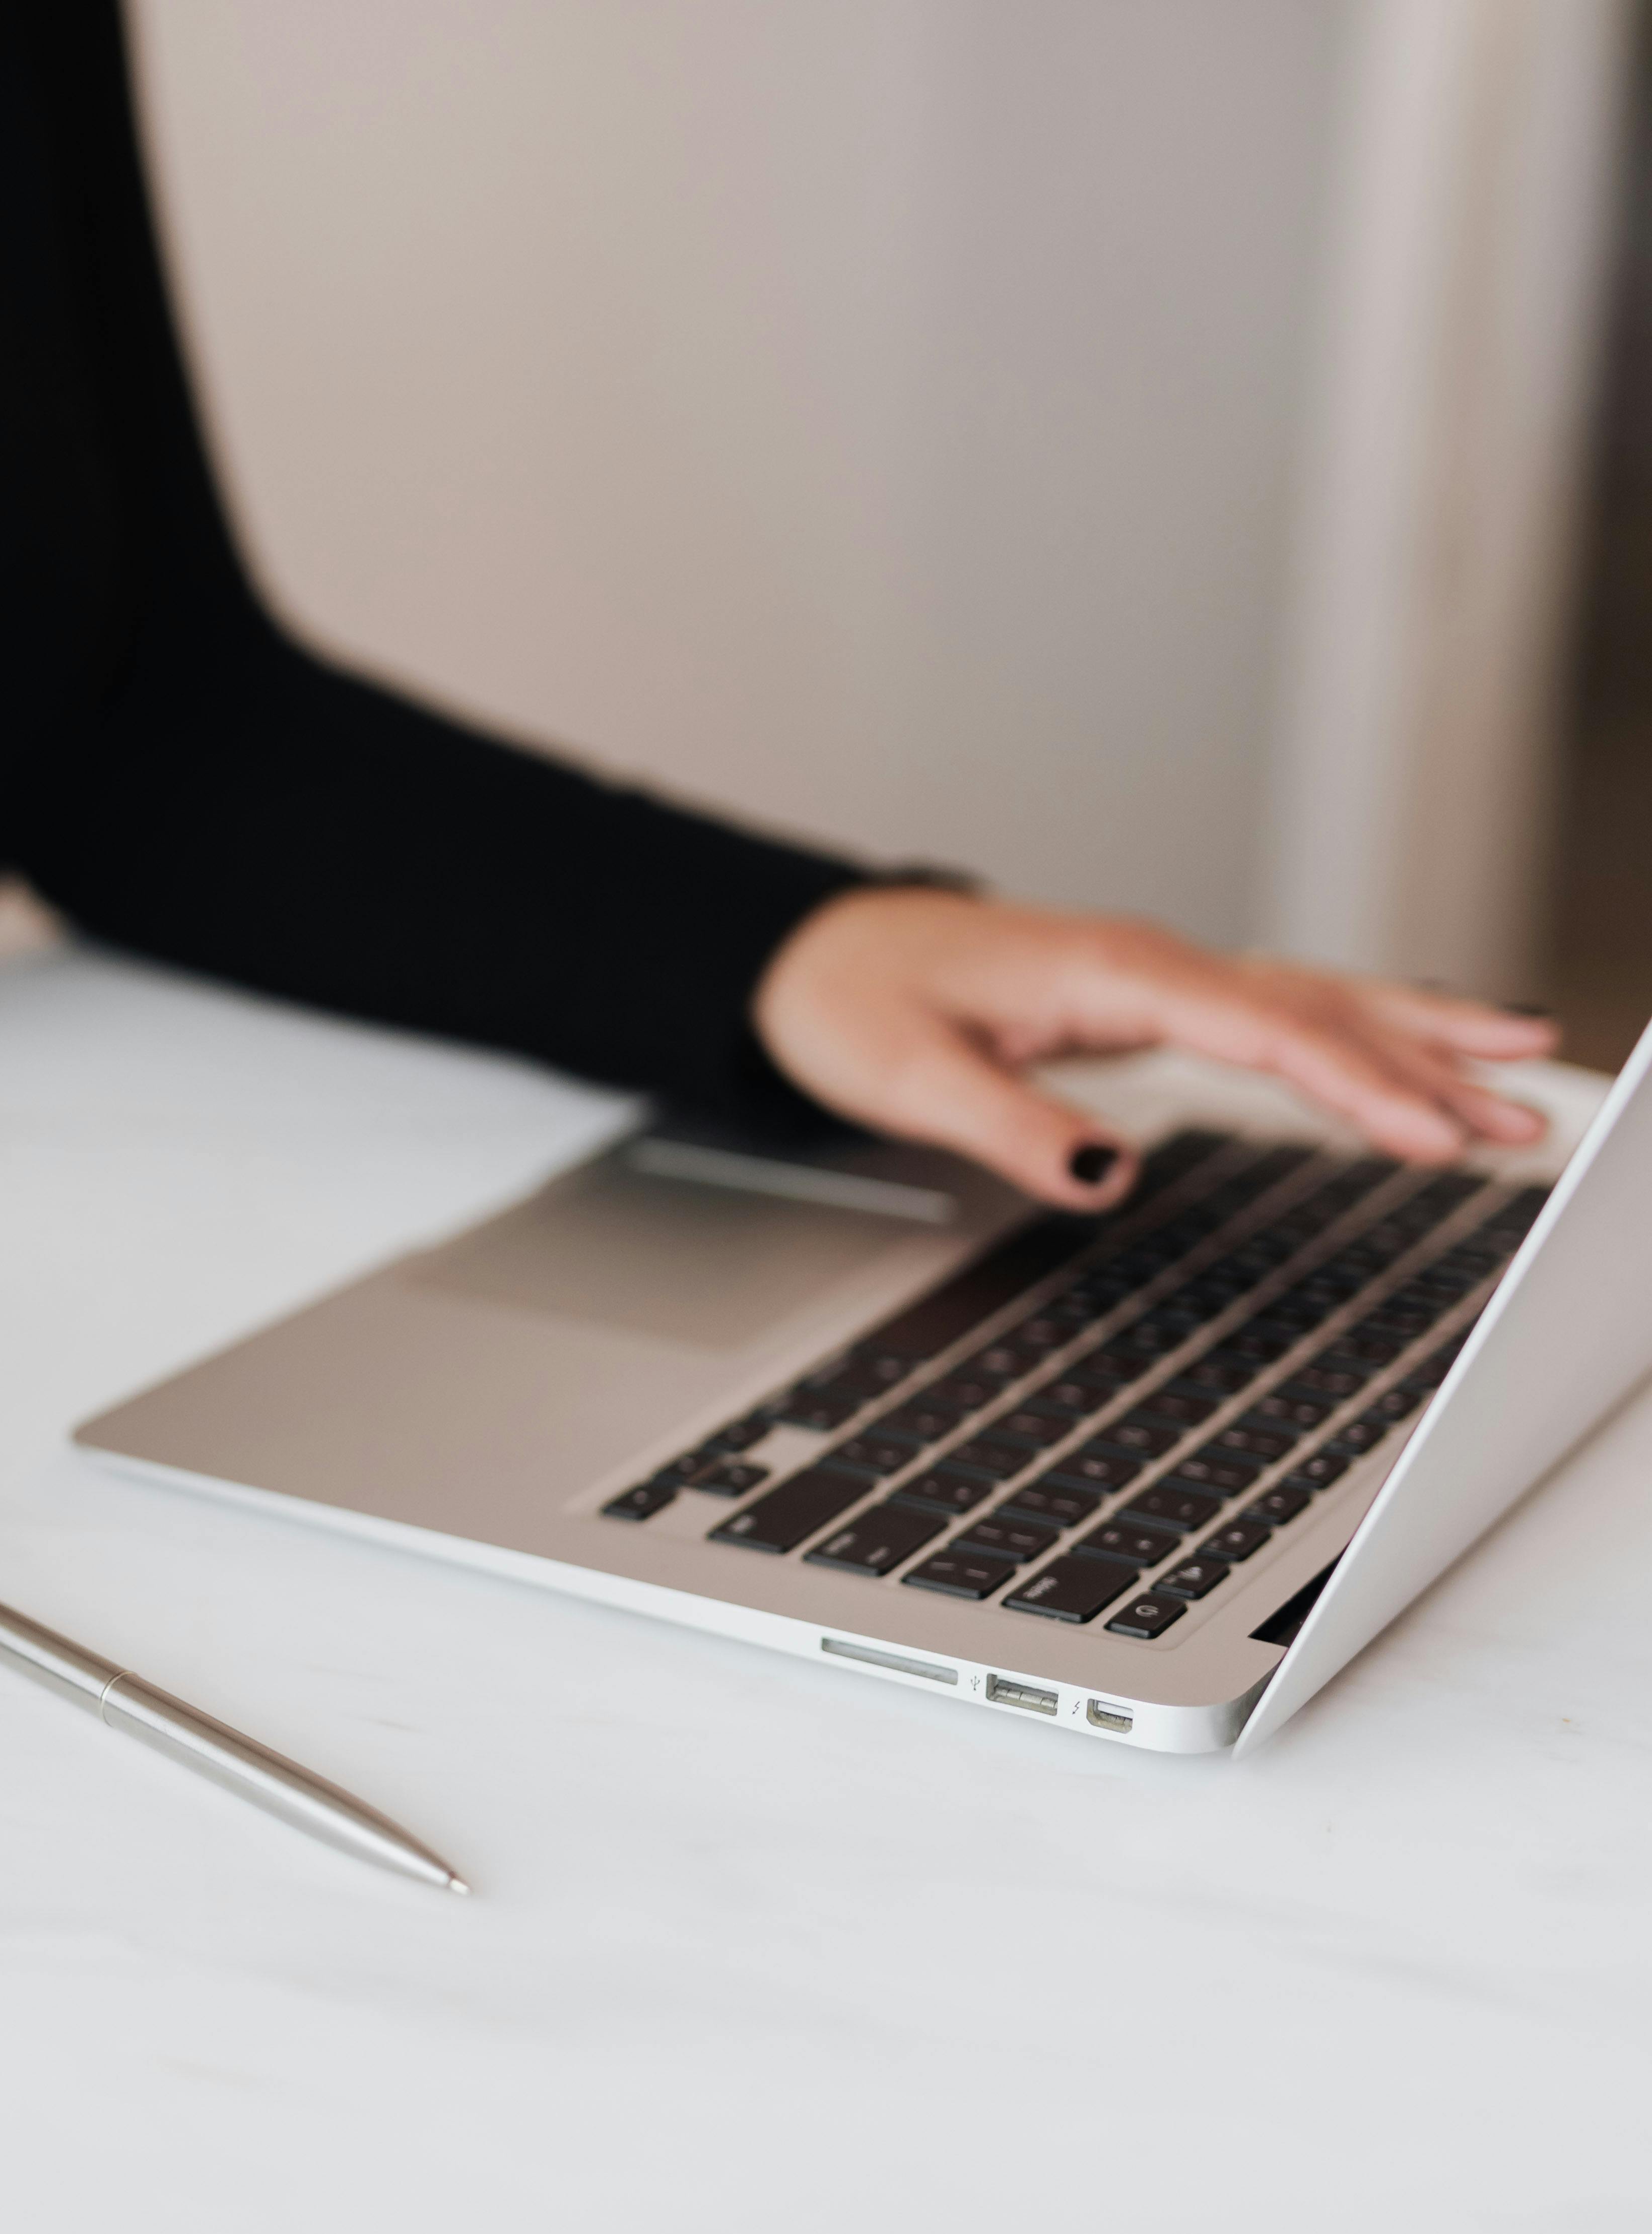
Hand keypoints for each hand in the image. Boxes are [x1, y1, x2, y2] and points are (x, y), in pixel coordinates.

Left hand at [751, 889, 1555, 1210]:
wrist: (813, 954)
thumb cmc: (852, 1001)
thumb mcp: (908, 1076)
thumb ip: (1008, 1124)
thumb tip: (1103, 1175)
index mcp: (1108, 972)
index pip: (1261, 1029)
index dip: (1352, 1084)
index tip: (1426, 1134)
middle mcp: (1147, 963)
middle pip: (1313, 1010)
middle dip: (1424, 1064)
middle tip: (1522, 1118)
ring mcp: (1154, 976)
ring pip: (1310, 1002)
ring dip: (1414, 1041)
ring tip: (1517, 1078)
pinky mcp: (1149, 996)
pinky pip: (1276, 1008)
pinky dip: (1354, 1029)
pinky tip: (1413, 1049)